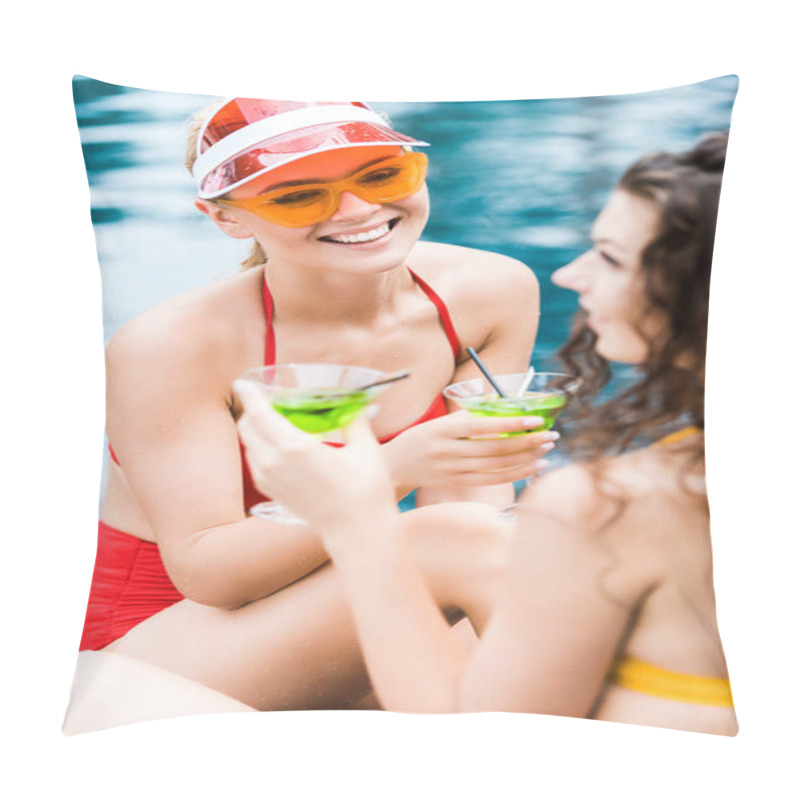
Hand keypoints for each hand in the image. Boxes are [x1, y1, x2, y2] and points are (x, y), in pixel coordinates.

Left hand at [234, 380, 396, 534]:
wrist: (357, 530)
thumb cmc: (365, 490)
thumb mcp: (365, 448)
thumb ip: (354, 421)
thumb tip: (354, 405)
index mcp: (295, 448)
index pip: (260, 413)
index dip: (249, 394)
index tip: (243, 382)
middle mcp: (275, 463)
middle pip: (247, 427)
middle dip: (252, 409)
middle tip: (266, 399)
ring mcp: (271, 480)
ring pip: (249, 444)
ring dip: (255, 428)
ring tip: (274, 420)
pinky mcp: (272, 492)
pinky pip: (255, 461)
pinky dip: (260, 446)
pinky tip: (279, 444)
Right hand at [383, 410, 557, 492]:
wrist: (393, 467)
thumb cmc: (420, 439)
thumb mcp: (438, 422)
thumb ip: (467, 415)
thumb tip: (501, 406)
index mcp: (442, 429)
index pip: (483, 426)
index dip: (511, 423)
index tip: (535, 419)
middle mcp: (447, 451)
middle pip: (495, 448)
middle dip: (526, 442)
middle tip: (550, 435)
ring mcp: (452, 470)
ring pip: (497, 466)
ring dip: (525, 458)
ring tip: (545, 450)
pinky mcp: (457, 484)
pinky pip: (492, 480)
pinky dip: (514, 474)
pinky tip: (531, 467)